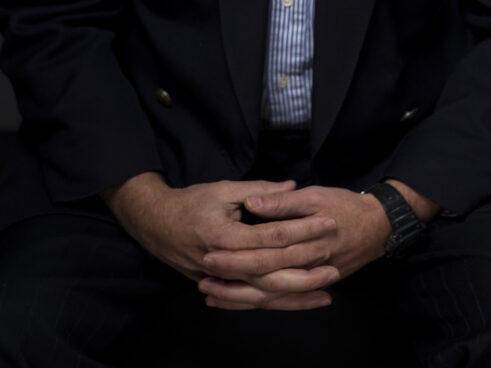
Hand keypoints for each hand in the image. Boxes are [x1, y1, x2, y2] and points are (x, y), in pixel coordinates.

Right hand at [101, 171, 337, 308]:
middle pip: (272, 272)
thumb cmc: (190, 202)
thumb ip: (259, 191)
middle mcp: (224, 264)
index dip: (303, 230)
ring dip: (297, 295)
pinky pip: (253, 301)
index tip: (327, 222)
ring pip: (264, 294)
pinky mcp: (221, 288)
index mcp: (226, 236)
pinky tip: (299, 302)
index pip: (273, 236)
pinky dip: (278, 303)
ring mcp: (221, 281)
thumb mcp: (224, 189)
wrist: (155, 224)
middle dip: (307, 269)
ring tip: (327, 292)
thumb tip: (291, 187)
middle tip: (336, 264)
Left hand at [200, 184, 390, 309]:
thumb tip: (252, 203)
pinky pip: (282, 300)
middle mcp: (306, 268)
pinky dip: (259, 302)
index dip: (235, 256)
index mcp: (305, 243)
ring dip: (241, 298)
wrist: (380, 226)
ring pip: (271, 297)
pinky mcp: (312, 286)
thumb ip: (283, 203)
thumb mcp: (316, 195)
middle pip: (263, 281)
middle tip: (202, 279)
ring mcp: (310, 282)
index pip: (264, 253)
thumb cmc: (346, 205)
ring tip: (212, 296)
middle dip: (231, 282)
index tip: (208, 252)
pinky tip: (240, 301)